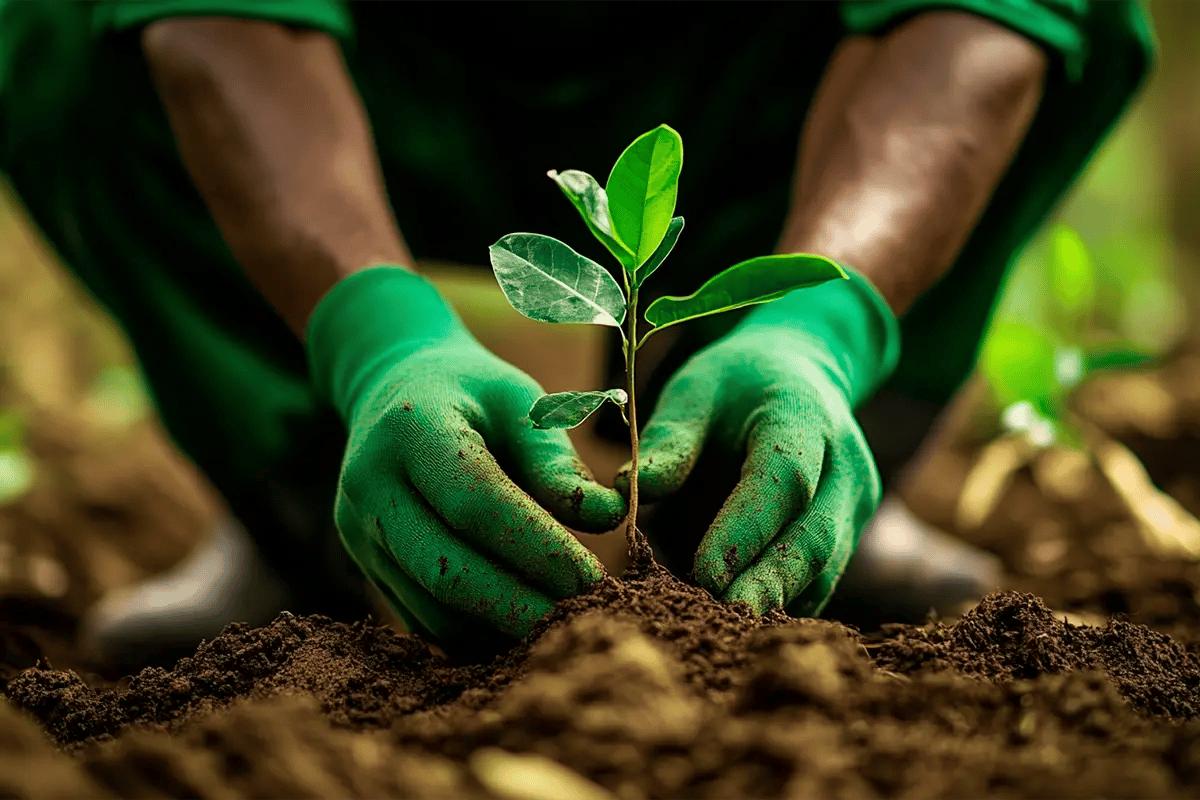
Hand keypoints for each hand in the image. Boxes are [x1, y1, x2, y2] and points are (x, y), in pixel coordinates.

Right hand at [308, 268, 625, 644]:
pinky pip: (422, 619)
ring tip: (560, 630)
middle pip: (445, 569)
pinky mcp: (365, 565)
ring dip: (499, 630)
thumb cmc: (474, 394)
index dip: (538, 548)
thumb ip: (558, 462)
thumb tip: (609, 517)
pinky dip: (477, 633)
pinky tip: (522, 626)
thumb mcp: (520, 402)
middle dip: (519, 607)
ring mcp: (357, 532)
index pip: (476, 503)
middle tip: (583, 624)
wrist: (394, 389)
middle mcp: (369, 484)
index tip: (593, 580)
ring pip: (431, 608)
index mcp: (411, 428)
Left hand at [619, 269, 899, 615]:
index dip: (747, 529)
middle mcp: (845, 466)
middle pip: (814, 537)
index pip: (785, 479)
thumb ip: (669, 440)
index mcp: (804, 417)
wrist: (796, 377)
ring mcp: (854, 508)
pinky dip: (778, 606)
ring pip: (821, 571)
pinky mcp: (845, 540)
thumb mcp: (694, 391)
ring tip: (722, 631)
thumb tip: (627, 487)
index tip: (704, 571)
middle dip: (770, 583)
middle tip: (725, 620)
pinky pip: (815, 585)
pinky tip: (736, 627)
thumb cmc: (733, 387)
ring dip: (773, 603)